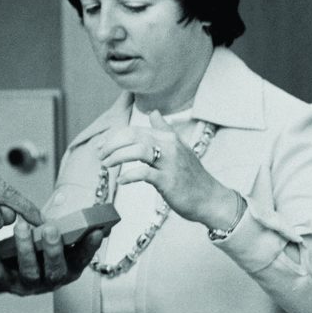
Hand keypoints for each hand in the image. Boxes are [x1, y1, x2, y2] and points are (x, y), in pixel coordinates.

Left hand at [0, 221, 105, 294]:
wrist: (4, 264)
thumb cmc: (36, 246)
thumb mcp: (53, 237)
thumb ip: (68, 228)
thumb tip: (90, 216)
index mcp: (68, 268)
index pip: (82, 260)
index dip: (89, 248)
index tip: (95, 231)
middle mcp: (51, 280)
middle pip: (56, 271)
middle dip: (54, 250)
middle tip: (50, 229)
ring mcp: (29, 285)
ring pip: (30, 272)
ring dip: (27, 249)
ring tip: (22, 227)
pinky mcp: (6, 284)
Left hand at [98, 111, 241, 228]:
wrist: (211, 199)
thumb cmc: (191, 176)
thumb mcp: (179, 148)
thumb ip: (164, 130)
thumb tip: (154, 113)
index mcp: (168, 137)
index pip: (134, 130)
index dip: (113, 138)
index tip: (101, 147)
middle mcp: (170, 146)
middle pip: (132, 136)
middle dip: (111, 145)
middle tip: (100, 156)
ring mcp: (170, 163)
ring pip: (137, 151)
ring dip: (116, 157)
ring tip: (106, 165)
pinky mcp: (169, 181)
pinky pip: (144, 173)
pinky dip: (128, 176)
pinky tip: (121, 181)